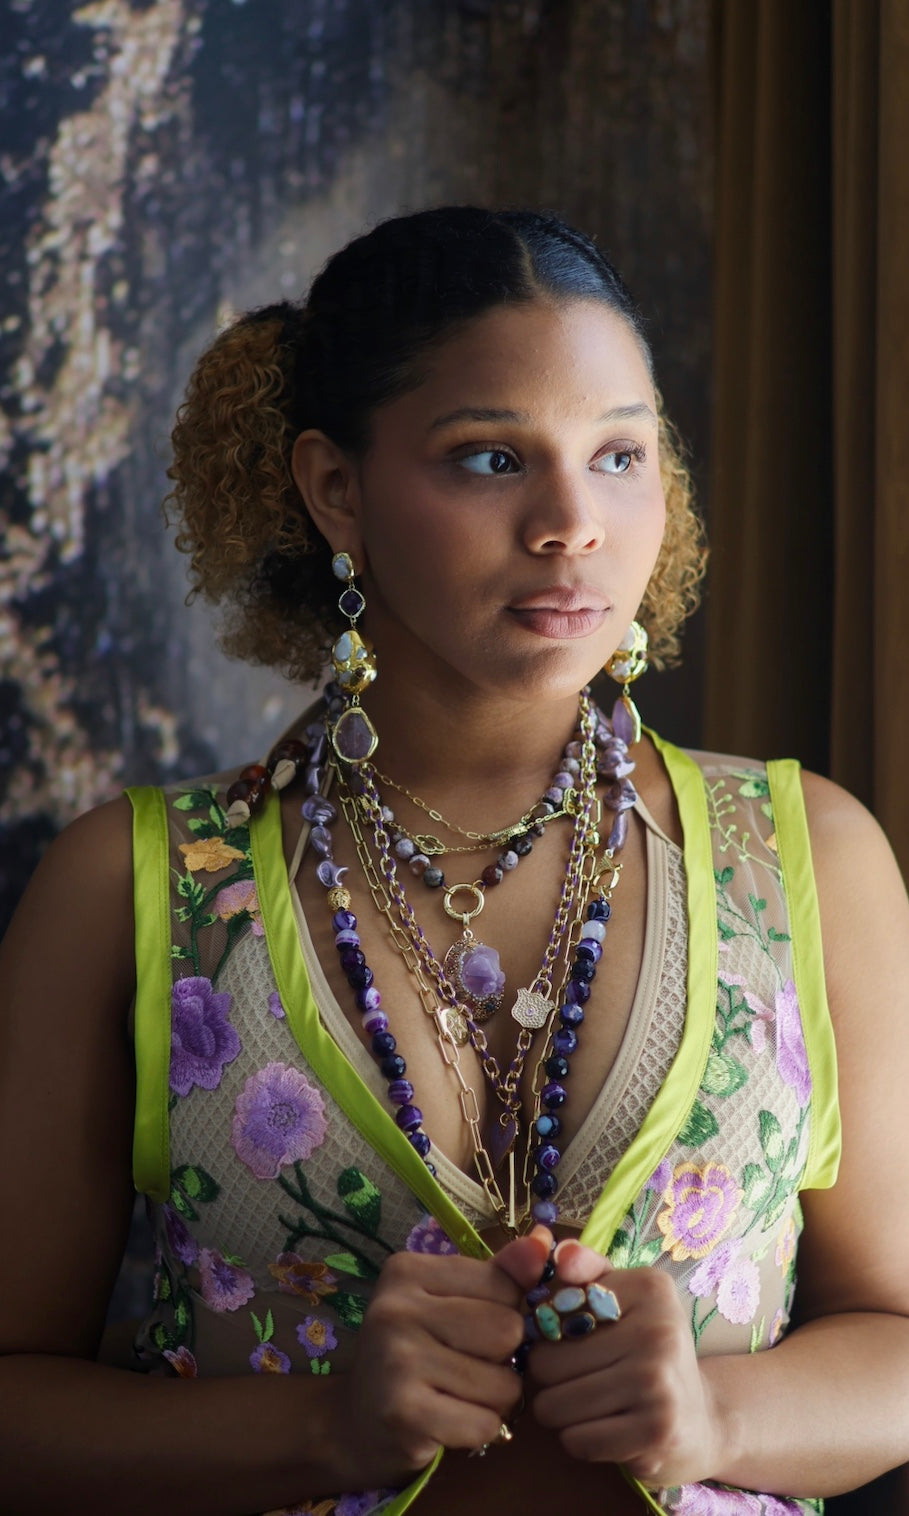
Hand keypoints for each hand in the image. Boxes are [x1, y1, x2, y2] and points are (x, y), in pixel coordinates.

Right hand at [335, 1232, 549, 1488]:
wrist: (356, 1423)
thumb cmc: (414, 1354)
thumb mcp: (450, 1302)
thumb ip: (500, 1273)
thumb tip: (544, 1240)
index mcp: (407, 1270)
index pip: (504, 1284)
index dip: (505, 1314)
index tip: (472, 1330)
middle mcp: (397, 1308)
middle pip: (507, 1331)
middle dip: (503, 1360)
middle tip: (467, 1367)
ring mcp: (398, 1360)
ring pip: (503, 1384)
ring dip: (494, 1401)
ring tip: (457, 1396)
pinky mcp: (405, 1413)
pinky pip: (484, 1424)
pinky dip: (479, 1431)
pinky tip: (449, 1423)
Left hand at [526, 1238, 724, 1488]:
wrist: (703, 1420)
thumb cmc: (647, 1352)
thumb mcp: (625, 1298)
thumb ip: (588, 1270)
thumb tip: (560, 1253)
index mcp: (649, 1288)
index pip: (552, 1312)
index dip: (548, 1332)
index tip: (571, 1340)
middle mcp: (657, 1331)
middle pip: (546, 1363)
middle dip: (550, 1379)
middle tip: (578, 1380)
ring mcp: (658, 1384)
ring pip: (554, 1405)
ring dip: (561, 1412)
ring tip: (591, 1405)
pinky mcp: (655, 1433)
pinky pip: (576, 1441)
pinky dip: (580, 1441)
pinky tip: (606, 1429)